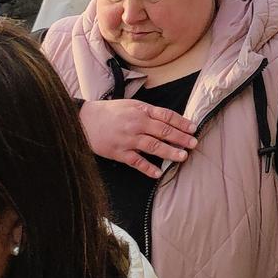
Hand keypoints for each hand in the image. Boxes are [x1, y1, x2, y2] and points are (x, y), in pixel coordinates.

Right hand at [78, 98, 198, 178]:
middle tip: (194, 143)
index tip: (193, 128)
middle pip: (163, 131)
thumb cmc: (110, 112)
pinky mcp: (119, 153)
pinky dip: (148, 168)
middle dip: (181, 138)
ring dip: (169, 152)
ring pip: (153, 146)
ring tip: (182, 157)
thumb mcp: (130, 105)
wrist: (84, 121)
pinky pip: (136, 162)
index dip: (181, 122)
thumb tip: (168, 120)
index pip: (166, 116)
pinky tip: (159, 173)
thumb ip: (148, 112)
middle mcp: (136, 124)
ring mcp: (128, 139)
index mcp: (141, 111)